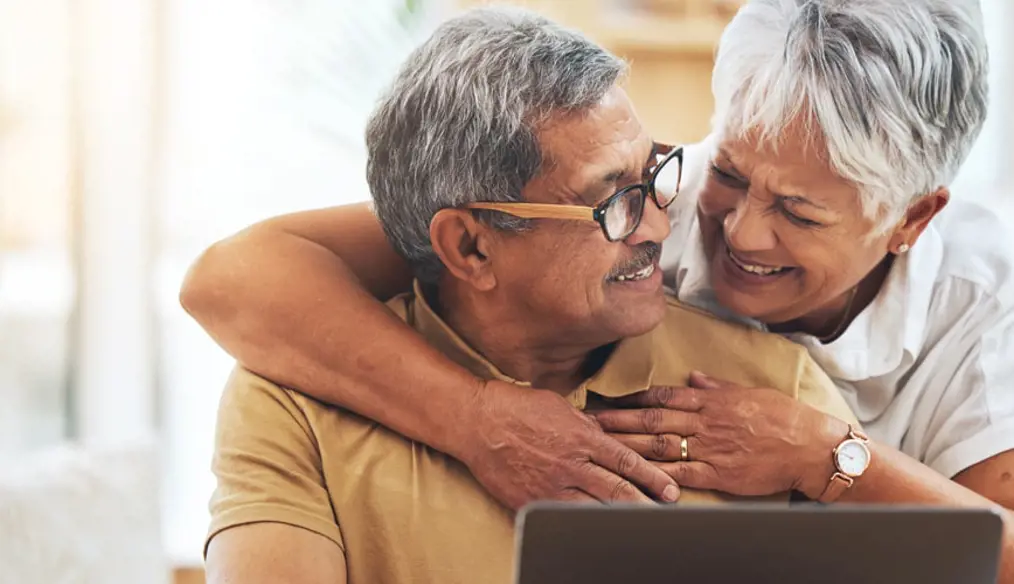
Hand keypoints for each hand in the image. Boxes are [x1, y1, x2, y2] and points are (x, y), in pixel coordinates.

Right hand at [458, 379, 681, 509]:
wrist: (477, 421)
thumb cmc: (517, 407)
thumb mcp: (560, 406)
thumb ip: (586, 425)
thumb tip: (605, 437)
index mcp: (582, 437)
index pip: (626, 461)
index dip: (652, 478)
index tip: (670, 490)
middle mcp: (572, 464)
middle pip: (618, 490)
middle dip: (646, 504)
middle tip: (666, 513)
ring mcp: (552, 486)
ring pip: (595, 508)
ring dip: (620, 518)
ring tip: (640, 526)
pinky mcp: (532, 501)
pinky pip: (564, 517)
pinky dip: (585, 524)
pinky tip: (598, 530)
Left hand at [590, 371, 845, 498]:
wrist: (810, 446)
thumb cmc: (784, 417)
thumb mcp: (748, 392)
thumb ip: (717, 386)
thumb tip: (692, 377)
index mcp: (711, 401)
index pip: (664, 396)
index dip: (634, 397)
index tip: (611, 398)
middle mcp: (705, 422)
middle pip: (653, 419)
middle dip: (619, 419)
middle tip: (591, 421)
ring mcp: (710, 449)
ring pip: (660, 445)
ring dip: (628, 444)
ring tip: (602, 445)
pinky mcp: (718, 474)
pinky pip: (681, 474)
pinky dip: (658, 474)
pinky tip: (636, 474)